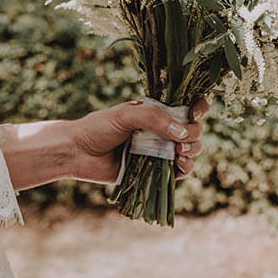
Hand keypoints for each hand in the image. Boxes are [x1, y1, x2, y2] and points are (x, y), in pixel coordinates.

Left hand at [70, 98, 209, 183]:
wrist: (78, 153)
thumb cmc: (98, 128)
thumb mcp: (126, 115)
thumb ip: (154, 118)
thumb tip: (182, 133)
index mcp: (158, 111)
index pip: (188, 105)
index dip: (199, 108)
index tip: (195, 114)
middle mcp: (162, 130)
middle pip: (194, 129)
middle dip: (194, 134)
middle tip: (180, 141)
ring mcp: (160, 150)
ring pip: (191, 150)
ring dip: (192, 151)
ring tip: (179, 154)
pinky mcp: (156, 171)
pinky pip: (180, 171)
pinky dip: (185, 169)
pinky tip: (178, 165)